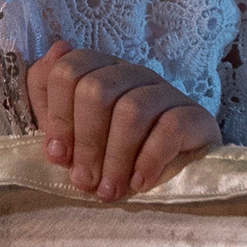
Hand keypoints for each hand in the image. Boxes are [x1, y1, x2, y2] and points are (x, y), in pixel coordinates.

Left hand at [26, 42, 216, 200]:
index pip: (68, 70)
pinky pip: (169, 128)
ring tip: (109, 190)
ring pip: (131, 110)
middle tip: (84, 181)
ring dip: (115, 158)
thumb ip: (54, 102)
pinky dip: (149, 160)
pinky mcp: (194, 116)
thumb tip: (51, 55)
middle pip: (96, 89)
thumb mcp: (76, 134)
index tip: (57, 155)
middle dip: (86, 142)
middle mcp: (131, 74)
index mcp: (99, 72)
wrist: (180, 173)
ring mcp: (165, 92)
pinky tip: (139, 183)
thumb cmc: (118, 154)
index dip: (57, 115)